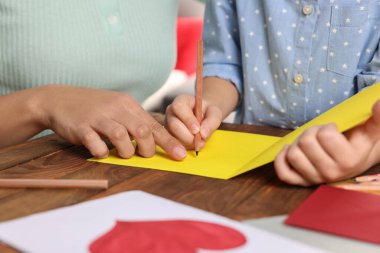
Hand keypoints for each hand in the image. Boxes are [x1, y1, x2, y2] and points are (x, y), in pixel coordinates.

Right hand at [36, 85, 186, 159]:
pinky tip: (101, 151)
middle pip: (142, 130)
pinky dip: (102, 152)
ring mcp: (98, 117)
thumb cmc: (94, 107)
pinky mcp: (81, 127)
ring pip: (121, 136)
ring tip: (123, 154)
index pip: (153, 125)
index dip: (168, 142)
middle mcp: (115, 109)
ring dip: (127, 151)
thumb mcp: (117, 108)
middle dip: (148, 149)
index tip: (180, 156)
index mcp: (128, 104)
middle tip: (144, 155)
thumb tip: (157, 138)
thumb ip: (135, 120)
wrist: (59, 99)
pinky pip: (96, 144)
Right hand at [165, 94, 222, 148]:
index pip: (179, 107)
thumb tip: (203, 133)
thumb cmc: (208, 112)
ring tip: (200, 143)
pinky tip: (195, 145)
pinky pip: (175, 143)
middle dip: (187, 135)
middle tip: (200, 141)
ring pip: (173, 136)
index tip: (197, 129)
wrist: (204, 118)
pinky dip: (186, 147)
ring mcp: (168, 124)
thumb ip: (212, 120)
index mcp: (181, 101)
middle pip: (174, 124)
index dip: (187, 119)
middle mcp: (171, 112)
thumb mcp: (215, 113)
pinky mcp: (169, 135)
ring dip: (187, 142)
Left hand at [274, 100, 379, 185]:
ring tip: (308, 143)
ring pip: (293, 154)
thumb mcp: (369, 131)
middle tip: (318, 135)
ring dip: (297, 143)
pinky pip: (282, 172)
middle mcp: (331, 173)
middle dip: (310, 132)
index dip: (326, 127)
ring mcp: (314, 179)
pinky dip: (282, 158)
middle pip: (305, 143)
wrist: (352, 162)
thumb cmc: (357, 142)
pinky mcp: (300, 182)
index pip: (325, 135)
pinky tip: (290, 149)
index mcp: (349, 161)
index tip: (333, 130)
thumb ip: (377, 119)